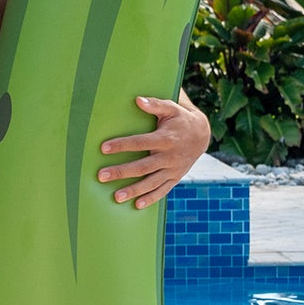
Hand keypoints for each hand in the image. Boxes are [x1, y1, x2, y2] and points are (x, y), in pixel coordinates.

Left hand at [98, 95, 212, 208]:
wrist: (202, 135)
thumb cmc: (180, 119)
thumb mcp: (171, 108)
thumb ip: (155, 104)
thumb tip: (138, 100)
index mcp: (165, 139)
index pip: (140, 143)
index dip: (122, 145)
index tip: (103, 148)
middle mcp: (169, 156)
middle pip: (142, 167)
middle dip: (121, 172)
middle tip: (102, 176)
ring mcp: (172, 169)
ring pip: (151, 182)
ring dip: (133, 190)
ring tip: (115, 197)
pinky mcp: (175, 177)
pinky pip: (162, 190)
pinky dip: (151, 198)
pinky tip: (137, 205)